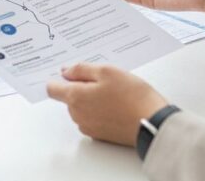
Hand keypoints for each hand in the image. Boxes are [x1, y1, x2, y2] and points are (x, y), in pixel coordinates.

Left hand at [47, 63, 167, 146]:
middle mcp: (77, 115)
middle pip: (70, 97)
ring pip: (82, 107)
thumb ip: (82, 69)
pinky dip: (100, 111)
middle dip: (82, 87)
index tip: (69, 72)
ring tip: (115, 93)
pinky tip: (117, 106)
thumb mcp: (107, 71)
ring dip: (92, 99)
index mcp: (75, 97)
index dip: (59, 78)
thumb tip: (65, 71)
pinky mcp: (100, 135)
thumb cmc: (132, 96)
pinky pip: (93, 118)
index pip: (52, 89)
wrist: (152, 123)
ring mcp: (88, 127)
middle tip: (105, 81)